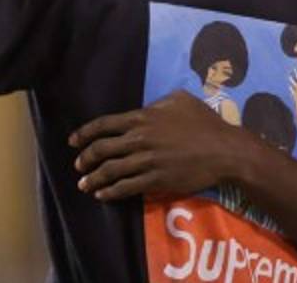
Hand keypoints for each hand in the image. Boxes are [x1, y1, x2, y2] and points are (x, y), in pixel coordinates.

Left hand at [68, 91, 246, 199]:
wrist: (224, 151)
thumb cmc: (205, 123)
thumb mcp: (181, 100)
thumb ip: (158, 102)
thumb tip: (147, 107)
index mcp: (143, 118)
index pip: (104, 125)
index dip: (84, 133)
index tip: (72, 141)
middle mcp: (140, 139)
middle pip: (102, 149)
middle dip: (85, 158)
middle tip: (78, 165)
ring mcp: (146, 161)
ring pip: (110, 171)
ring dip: (93, 179)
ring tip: (84, 185)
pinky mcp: (155, 180)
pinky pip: (126, 188)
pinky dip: (111, 192)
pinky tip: (103, 195)